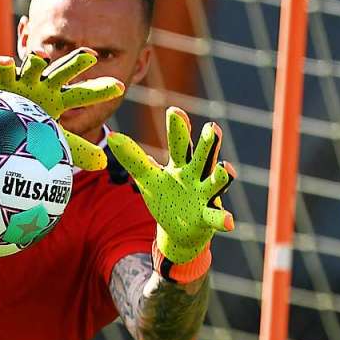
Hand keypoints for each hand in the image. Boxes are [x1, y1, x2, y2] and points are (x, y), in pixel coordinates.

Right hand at [0, 48, 124, 170]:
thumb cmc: (26, 126)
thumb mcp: (52, 137)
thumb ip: (76, 148)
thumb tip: (103, 162)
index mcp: (58, 98)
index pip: (84, 93)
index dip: (100, 90)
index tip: (119, 87)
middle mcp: (43, 85)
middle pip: (63, 72)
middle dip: (76, 63)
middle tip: (91, 56)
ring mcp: (23, 80)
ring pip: (33, 66)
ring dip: (37, 60)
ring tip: (41, 56)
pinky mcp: (2, 82)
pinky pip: (2, 72)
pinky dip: (3, 67)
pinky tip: (4, 62)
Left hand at [107, 107, 235, 279]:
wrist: (180, 229)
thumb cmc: (167, 197)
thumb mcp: (147, 177)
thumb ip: (133, 158)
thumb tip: (112, 135)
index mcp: (181, 164)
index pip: (179, 143)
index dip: (178, 128)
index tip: (175, 111)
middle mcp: (197, 175)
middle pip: (203, 156)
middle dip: (208, 142)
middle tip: (212, 127)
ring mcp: (205, 195)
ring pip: (215, 183)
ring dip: (222, 176)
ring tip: (225, 168)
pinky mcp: (208, 217)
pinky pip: (217, 217)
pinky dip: (223, 219)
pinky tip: (228, 221)